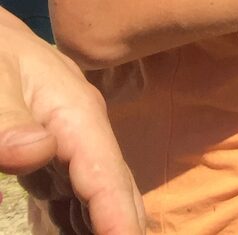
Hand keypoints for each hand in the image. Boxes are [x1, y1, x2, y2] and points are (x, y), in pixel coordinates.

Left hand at [0, 8, 144, 234]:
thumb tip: (38, 150)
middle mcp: (83, 133)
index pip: (104, 174)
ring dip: (106, 223)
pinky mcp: (51, 157)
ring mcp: (69, 146)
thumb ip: (8, 120)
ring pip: (96, 195)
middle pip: (112, 187)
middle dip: (125, 224)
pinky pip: (73, 197)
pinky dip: (83, 221)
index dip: (118, 215)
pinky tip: (83, 232)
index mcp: (76, 115)